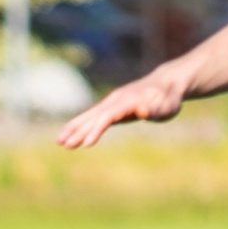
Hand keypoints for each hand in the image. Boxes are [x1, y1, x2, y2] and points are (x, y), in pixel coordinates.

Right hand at [56, 66, 187, 149]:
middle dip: (78, 130)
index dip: (96, 129)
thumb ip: (154, 110)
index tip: (86, 144)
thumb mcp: (167, 107)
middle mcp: (116, 100)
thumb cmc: (168, 99)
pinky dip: (80, 124)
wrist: (166, 84)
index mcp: (128, 101)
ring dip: (74, 127)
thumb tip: (142, 110)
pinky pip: (92, 116)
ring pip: (90, 115)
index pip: (108, 116)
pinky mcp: (111, 107)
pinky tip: (70, 134)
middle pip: (93, 115)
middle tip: (64, 144)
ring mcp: (112, 102)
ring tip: (60, 142)